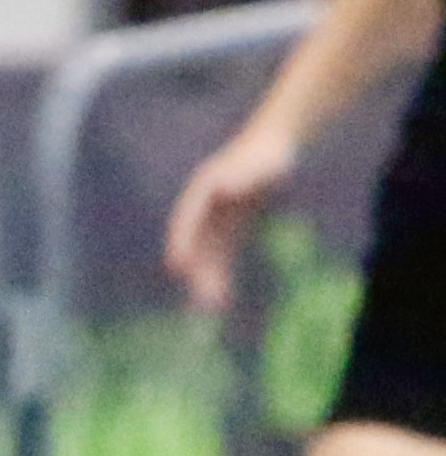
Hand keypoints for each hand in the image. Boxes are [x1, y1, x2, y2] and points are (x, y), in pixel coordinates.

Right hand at [169, 121, 299, 313]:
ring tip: (211, 307)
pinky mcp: (230, 230)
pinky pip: (223, 256)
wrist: (275, 148)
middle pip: (196, 244)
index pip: (187, 219)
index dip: (182, 241)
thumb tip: (225, 188)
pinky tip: (223, 297)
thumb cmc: (267, 154)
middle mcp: (203, 209)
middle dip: (196, 271)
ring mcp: (215, 220)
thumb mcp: (259, 164)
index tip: (178, 264)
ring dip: (207, 279)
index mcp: (202, 190)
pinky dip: (221, 274)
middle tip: (199, 299)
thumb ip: (243, 176)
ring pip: (208, 254)